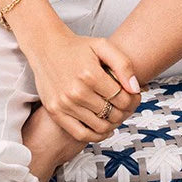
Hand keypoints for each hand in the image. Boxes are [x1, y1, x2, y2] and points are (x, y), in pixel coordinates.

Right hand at [26, 32, 142, 143]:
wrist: (46, 47)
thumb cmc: (76, 47)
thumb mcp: (103, 46)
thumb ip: (123, 65)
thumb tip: (135, 89)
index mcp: (90, 74)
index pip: (122, 99)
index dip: (133, 100)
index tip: (134, 96)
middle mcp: (76, 91)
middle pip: (113, 114)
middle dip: (125, 111)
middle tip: (127, 106)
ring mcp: (64, 104)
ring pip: (100, 126)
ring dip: (113, 123)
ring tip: (115, 114)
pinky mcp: (55, 112)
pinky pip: (81, 134)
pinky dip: (96, 135)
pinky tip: (104, 128)